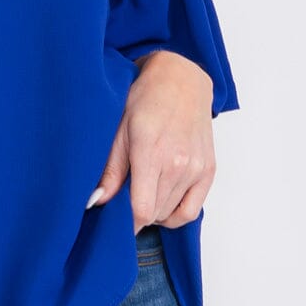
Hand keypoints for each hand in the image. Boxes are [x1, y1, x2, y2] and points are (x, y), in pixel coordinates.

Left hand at [90, 50, 216, 230]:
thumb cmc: (145, 99)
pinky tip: (162, 203)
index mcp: (151, 154)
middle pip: (155, 213)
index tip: (116, 224)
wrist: (180, 80)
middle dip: (137, 214)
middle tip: (124, 201)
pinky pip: (192, 209)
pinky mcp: (209, 170)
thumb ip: (110, 171)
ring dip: (155, 212)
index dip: (127, 223)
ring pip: (172, 213)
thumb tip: (96, 201)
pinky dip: (176, 214)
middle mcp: (178, 164)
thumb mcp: (119, 131)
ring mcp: (196, 168)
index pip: (141, 210)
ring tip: (142, 195)